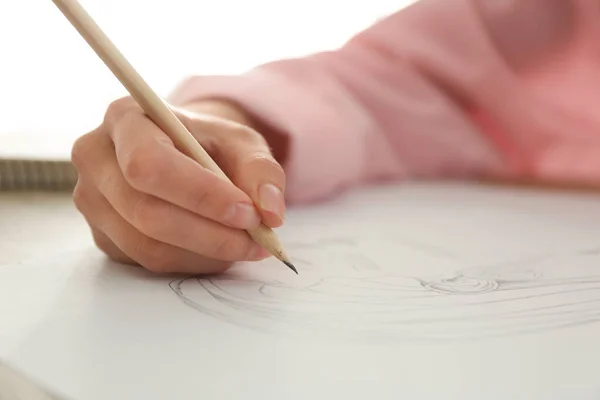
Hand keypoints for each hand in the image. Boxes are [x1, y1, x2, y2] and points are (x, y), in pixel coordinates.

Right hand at [71, 97, 287, 273]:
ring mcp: (92, 201)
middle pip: (145, 212)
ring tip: (245, 245)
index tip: (249, 213)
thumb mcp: (241, 142)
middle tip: (258, 239)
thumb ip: (262, 170)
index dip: (200, 194)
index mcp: (124, 119)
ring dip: (206, 254)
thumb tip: (270, 211)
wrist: (182, 155)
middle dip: (210, 234)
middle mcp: (95, 158)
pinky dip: (192, 262)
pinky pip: (146, 262)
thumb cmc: (208, 145)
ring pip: (147, 245)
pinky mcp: (102, 235)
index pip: (150, 164)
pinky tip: (217, 249)